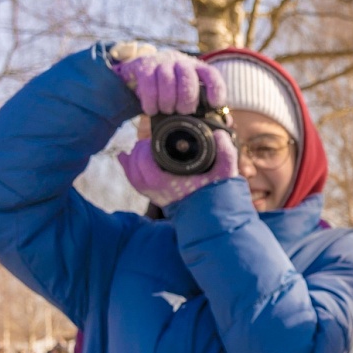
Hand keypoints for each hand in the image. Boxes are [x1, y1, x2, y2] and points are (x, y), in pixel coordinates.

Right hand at [110, 43, 225, 115]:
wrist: (137, 75)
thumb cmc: (168, 90)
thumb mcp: (186, 94)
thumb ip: (202, 105)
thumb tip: (223, 124)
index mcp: (196, 68)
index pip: (211, 74)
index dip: (216, 89)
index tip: (215, 105)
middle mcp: (180, 61)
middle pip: (188, 78)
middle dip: (186, 100)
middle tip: (182, 111)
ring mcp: (161, 61)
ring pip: (167, 80)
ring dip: (167, 101)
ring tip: (166, 111)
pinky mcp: (142, 66)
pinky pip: (148, 83)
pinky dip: (151, 100)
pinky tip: (151, 110)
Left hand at [115, 129, 237, 206]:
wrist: (216, 218)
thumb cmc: (219, 196)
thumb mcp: (226, 173)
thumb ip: (226, 153)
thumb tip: (220, 134)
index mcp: (169, 183)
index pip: (145, 163)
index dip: (145, 149)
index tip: (152, 139)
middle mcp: (159, 191)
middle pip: (136, 167)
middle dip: (139, 151)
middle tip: (148, 141)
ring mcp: (157, 196)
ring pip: (134, 176)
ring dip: (133, 160)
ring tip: (141, 148)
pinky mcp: (158, 199)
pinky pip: (136, 183)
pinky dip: (129, 169)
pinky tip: (125, 158)